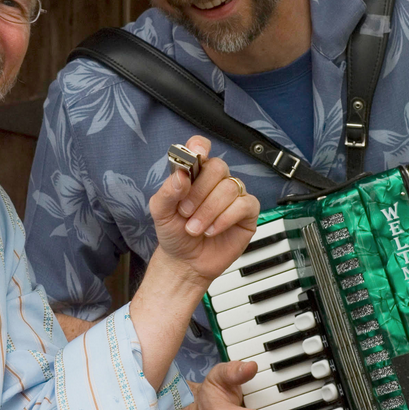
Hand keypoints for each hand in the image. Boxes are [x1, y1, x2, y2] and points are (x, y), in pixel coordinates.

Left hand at [149, 135, 259, 287]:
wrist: (185, 262)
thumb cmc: (174, 233)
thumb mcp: (161, 213)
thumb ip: (167, 193)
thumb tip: (180, 176)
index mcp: (194, 174)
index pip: (200, 148)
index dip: (200, 147)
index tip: (196, 155)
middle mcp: (215, 181)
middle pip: (218, 167)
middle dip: (199, 192)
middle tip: (185, 212)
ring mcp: (233, 196)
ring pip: (230, 188)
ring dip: (209, 211)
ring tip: (194, 229)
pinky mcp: (247, 213)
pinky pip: (244, 204)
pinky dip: (225, 218)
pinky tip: (212, 230)